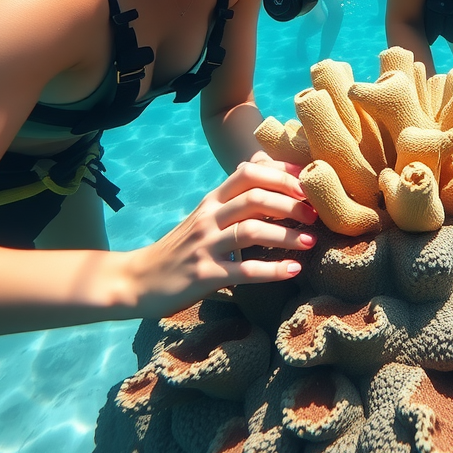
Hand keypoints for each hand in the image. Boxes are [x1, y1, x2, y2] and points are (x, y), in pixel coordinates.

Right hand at [125, 159, 317, 317]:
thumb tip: (274, 184)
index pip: (249, 172)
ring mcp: (204, 245)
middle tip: (315, 215)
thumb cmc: (181, 249)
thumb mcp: (205, 218)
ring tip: (311, 242)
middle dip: (291, 203)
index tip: (309, 182)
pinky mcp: (203, 275)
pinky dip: (272, 270)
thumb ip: (234, 203)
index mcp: (212, 200)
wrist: (137, 280)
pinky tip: (293, 271)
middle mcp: (208, 217)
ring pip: (251, 230)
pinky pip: (243, 270)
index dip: (282, 173)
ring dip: (286, 235)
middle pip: (255, 197)